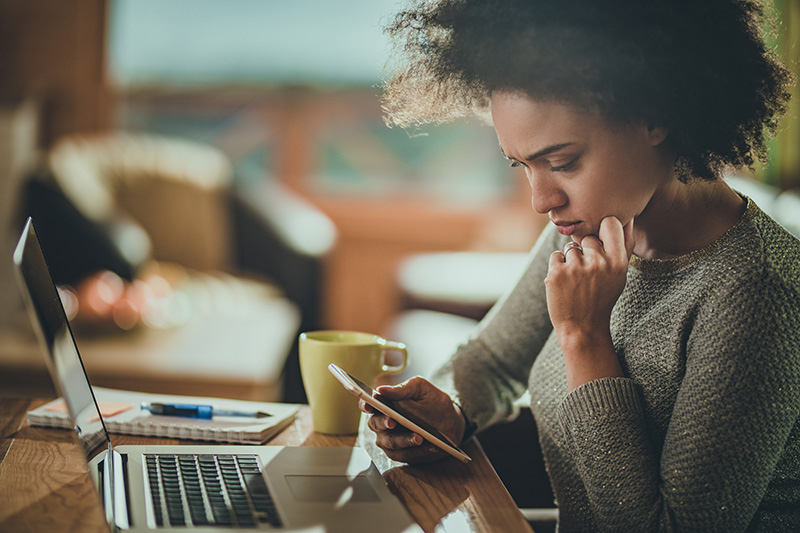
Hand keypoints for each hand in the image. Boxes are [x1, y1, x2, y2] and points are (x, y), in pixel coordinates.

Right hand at [361, 377, 465, 463]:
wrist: (451, 422)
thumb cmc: (433, 402)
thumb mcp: (421, 389)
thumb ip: (403, 388)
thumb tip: (382, 390)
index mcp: (385, 404)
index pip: (368, 404)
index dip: (365, 404)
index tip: (370, 404)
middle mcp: (383, 423)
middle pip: (375, 424)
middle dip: (384, 423)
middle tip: (394, 421)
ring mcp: (390, 440)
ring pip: (390, 443)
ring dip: (404, 440)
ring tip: (419, 437)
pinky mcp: (402, 454)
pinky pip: (406, 455)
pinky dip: (419, 451)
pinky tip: (431, 446)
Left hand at [545, 216, 634, 387]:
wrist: (583, 327)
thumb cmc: (602, 298)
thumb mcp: (619, 274)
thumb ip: (624, 245)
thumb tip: (628, 216)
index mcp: (618, 262)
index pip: (610, 223)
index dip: (603, 229)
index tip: (601, 242)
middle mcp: (598, 263)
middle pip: (587, 237)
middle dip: (586, 252)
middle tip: (588, 275)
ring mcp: (576, 268)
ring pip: (570, 248)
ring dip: (571, 261)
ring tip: (577, 282)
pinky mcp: (556, 273)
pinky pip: (556, 256)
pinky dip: (557, 268)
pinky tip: (565, 284)